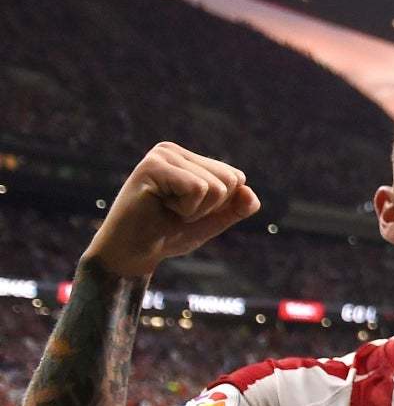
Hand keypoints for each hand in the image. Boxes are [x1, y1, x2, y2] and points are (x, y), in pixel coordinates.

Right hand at [85, 143, 259, 277]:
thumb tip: (249, 191)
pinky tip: (160, 206)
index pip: (236, 177)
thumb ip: (236, 207)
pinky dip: (186, 208)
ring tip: (166, 210)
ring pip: (215, 186)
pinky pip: (198, 189)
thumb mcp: (211, 221)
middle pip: (230, 179)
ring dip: (195, 210)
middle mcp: (174, 151)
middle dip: (209, 207)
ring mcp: (162, 155)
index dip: (220, 205)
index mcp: (189, 159)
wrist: (132, 254)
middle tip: (176, 212)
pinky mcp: (152, 166)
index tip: (188, 211)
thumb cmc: (167, 235)